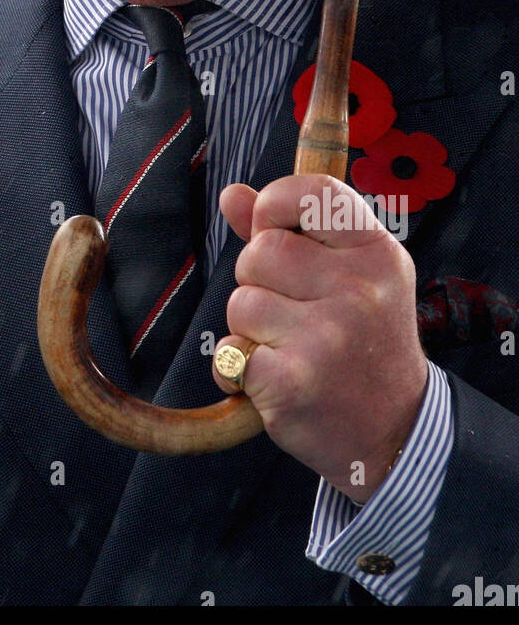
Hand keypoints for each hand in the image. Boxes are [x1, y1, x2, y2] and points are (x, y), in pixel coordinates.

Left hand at [214, 174, 426, 502]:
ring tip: (290, 347)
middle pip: (261, 251)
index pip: (310, 193)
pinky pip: (230, 353)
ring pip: (241, 302)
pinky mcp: (292, 381)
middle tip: (291, 309)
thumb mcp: (351, 276)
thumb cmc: (365, 343)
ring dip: (250, 328)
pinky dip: (238, 369)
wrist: (394, 432)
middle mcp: (358, 291)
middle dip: (258, 278)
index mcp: (376, 253)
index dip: (274, 205)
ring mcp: (326, 336)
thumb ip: (290, 232)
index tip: (271, 229)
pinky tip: (276, 378)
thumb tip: (231, 194)